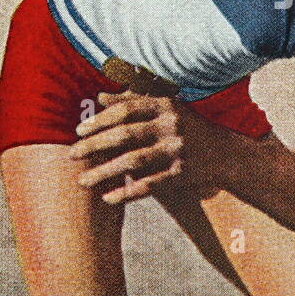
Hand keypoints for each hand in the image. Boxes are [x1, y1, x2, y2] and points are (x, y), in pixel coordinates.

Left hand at [69, 90, 190, 202]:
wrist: (223, 152)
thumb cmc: (184, 126)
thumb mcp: (164, 107)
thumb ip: (132, 101)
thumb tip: (99, 97)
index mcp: (164, 106)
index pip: (126, 110)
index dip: (100, 120)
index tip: (78, 130)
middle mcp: (170, 126)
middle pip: (125, 135)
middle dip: (94, 145)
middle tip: (71, 154)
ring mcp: (176, 150)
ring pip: (134, 161)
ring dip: (104, 172)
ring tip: (82, 180)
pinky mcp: (181, 174)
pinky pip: (149, 186)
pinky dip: (127, 193)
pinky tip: (107, 198)